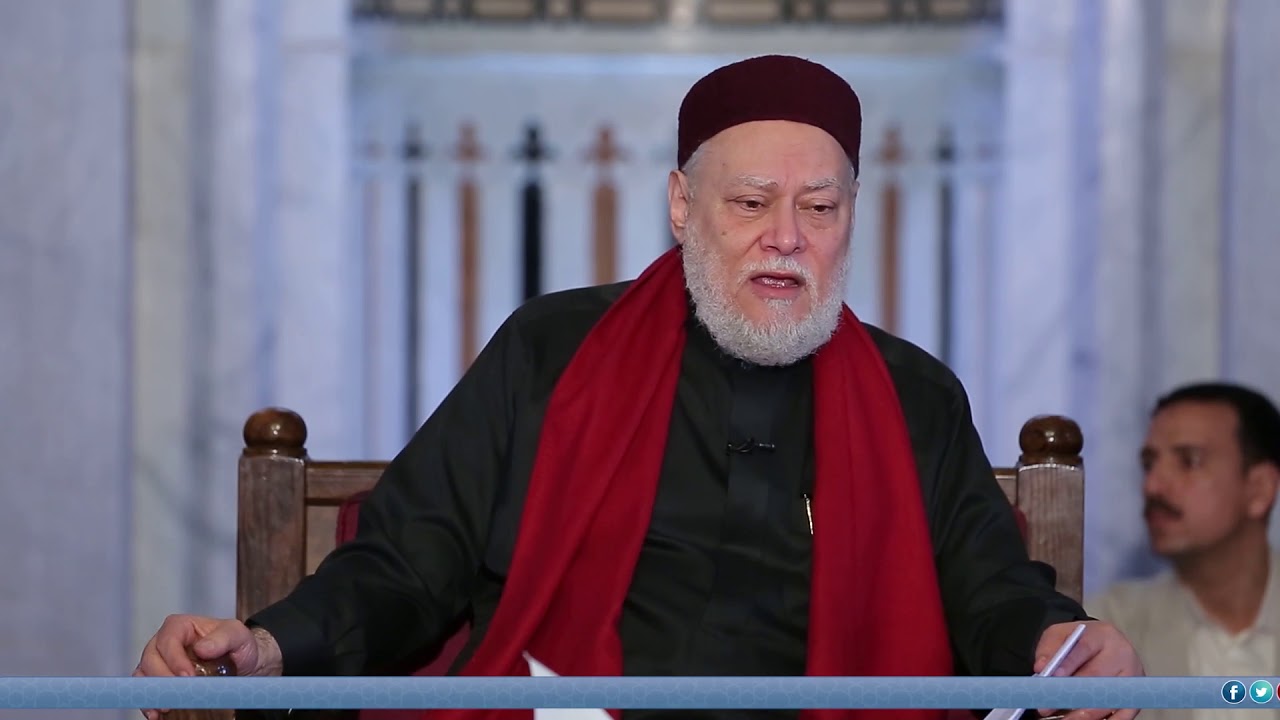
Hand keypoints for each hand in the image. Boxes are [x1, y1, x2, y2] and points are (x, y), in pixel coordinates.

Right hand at [133, 614, 282, 719]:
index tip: (187, 676)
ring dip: (153, 692)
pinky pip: (147, 690)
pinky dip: (149, 702)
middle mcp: (164, 642)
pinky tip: (156, 713)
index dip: (175, 659)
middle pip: (151, 658)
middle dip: (162, 678)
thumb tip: (201, 648)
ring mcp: (159, 662)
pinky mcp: (159, 680)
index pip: (169, 640)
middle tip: (178, 694)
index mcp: (180, 626)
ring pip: (144, 675)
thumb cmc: (238, 644)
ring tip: (166, 707)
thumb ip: (223, 637)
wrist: (242, 664)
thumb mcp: (238, 635)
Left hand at [1034, 620, 1143, 719]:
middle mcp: (1123, 654)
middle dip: (1071, 693)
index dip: (1068, 664)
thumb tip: (1042, 667)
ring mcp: (1131, 677)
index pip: (1085, 648)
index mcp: (1103, 634)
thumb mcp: (1060, 635)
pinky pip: (1123, 714)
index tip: (1051, 677)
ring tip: (1065, 718)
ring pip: (1109, 698)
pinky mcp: (1134, 697)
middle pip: (1098, 676)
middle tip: (1047, 707)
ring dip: (1085, 713)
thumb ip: (1049, 648)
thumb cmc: (1079, 642)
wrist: (1099, 646)